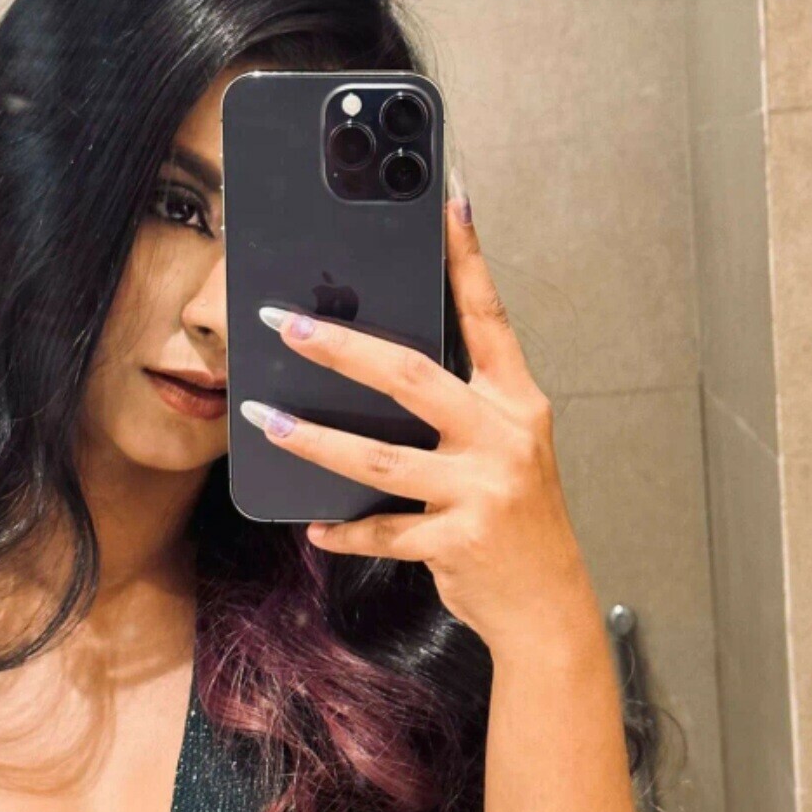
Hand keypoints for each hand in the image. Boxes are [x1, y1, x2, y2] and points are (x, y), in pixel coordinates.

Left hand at [241, 187, 597, 656]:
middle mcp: (503, 438)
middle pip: (411, 376)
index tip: (447, 202)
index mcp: (518, 406)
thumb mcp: (508, 457)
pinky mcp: (456, 541)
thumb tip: (382, 379)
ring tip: (262, 419)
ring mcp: (481, 491)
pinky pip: (382, 530)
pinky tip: (316, 527)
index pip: (488, 319)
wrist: (548, 608)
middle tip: (284, 324)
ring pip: (380, 456)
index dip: (468, 260)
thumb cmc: (519, 527)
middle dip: (341, 346)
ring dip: (312, 438)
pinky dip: (344, 530)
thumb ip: (462, 416)